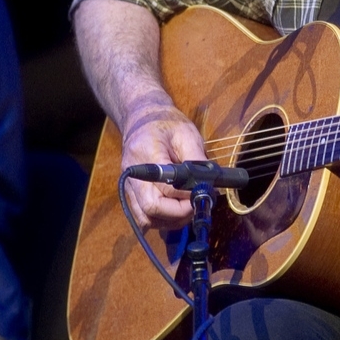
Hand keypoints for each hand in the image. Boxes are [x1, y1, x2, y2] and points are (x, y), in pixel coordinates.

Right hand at [120, 98, 207, 229]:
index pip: (167, 187)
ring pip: (146, 218)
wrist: (141, 119)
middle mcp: (133, 176)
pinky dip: (162, 220)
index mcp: (146, 155)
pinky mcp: (131, 194)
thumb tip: (209, 182)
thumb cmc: (166, 124)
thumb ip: (196, 158)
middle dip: (180, 213)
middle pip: (152, 209)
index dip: (189, 196)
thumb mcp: (186, 134)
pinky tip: (178, 211)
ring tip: (191, 208)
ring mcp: (129, 187)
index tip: (206, 193)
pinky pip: (143, 217)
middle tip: (199, 205)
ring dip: (172, 220)